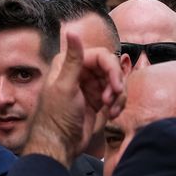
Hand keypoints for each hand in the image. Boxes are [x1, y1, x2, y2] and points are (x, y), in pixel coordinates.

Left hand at [21, 34, 125, 167]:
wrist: (60, 145)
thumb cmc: (57, 117)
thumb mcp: (65, 86)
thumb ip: (73, 59)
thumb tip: (71, 30)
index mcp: (69, 63)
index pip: (101, 56)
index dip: (112, 69)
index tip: (117, 85)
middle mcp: (81, 71)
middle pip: (111, 68)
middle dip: (116, 84)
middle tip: (113, 99)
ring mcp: (90, 86)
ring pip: (116, 82)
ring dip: (118, 96)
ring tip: (111, 110)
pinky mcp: (98, 100)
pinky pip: (116, 95)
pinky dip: (118, 104)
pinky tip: (111, 114)